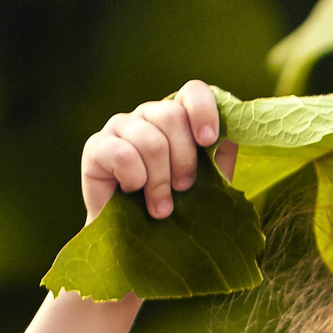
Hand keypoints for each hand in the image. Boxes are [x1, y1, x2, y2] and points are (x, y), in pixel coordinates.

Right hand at [80, 79, 234, 222]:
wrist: (139, 242)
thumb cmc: (179, 209)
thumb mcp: (209, 181)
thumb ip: (220, 154)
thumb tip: (236, 134)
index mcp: (178, 118)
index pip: (192, 91)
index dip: (203, 111)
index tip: (208, 141)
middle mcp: (148, 116)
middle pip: (171, 115)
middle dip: (184, 159)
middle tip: (184, 188)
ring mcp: (120, 127)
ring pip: (149, 139)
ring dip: (160, 180)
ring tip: (162, 207)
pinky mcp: (96, 147)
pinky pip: (122, 153)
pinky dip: (134, 178)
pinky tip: (132, 192)